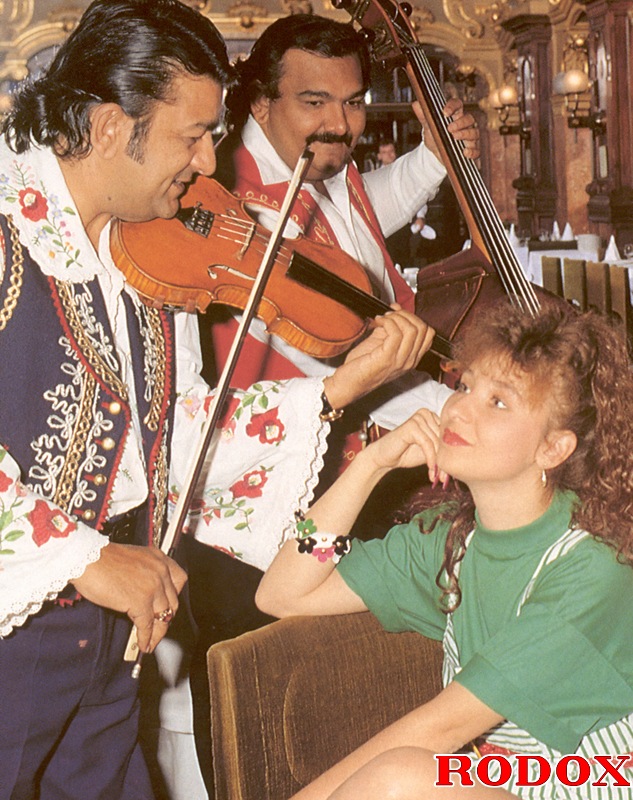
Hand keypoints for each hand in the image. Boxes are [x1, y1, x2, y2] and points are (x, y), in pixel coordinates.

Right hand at [71, 543, 186, 652]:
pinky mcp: (140, 602)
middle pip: (172, 601)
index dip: (174, 596)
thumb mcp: (133, 559)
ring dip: (158, 632)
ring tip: (152, 641)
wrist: (87, 559)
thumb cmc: (101, 558)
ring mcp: (152, 587)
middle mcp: (160, 571)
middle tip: (158, 626)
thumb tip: (144, 591)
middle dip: (166, 617)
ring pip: (164, 616)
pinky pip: (147, 626)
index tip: (168, 605)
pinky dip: (146, 638)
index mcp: (158, 558)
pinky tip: (143, 644)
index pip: (179, 580)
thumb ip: (144, 572)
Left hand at [323, 306, 434, 409]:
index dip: (413, 317)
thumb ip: (392, 328)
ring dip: (396, 318)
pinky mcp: (387, 359)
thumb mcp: (381, 343)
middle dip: (405, 315)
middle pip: (422, 329)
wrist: (348, 383)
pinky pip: (396, 333)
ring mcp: (400, 361)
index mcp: (411, 358)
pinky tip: (378, 322)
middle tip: (389, 315)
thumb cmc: (362, 366)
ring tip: (382, 319)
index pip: (428, 333)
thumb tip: (396, 310)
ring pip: (412, 330)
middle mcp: (409, 361)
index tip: (397, 312)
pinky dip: (387, 322)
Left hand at [412, 97, 479, 159]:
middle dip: (460, 123)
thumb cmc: (434, 137)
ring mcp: (470, 137)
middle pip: (469, 119)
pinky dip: (472, 151)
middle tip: (450, 129)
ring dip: (466, 134)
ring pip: (474, 133)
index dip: (453, 106)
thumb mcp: (428, 128)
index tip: (445, 113)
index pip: (458, 104)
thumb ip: (424, 116)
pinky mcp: (471, 150)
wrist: (435, 155)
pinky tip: (464, 152)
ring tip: (455, 138)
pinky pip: (477, 150)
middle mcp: (464, 125)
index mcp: (454, 115)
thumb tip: (415, 103)